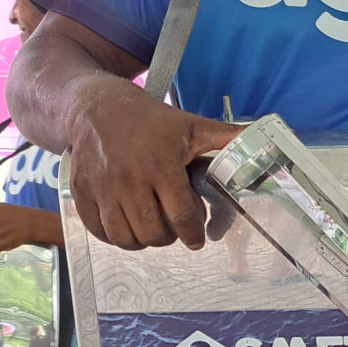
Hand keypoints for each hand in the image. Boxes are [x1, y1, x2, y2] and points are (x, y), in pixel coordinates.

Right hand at [67, 85, 239, 249]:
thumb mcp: (191, 125)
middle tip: (174, 230)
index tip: (198, 240)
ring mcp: (103, 188)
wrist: (96, 106)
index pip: (183, 216)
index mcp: (162, 165)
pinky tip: (127, 228)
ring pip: (126, 237)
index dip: (194, 234)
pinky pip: (98, 231)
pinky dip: (114, 237)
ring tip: (152, 229)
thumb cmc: (150, 119)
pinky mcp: (81, 192)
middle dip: (170, 238)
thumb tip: (266, 140)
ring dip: (143, 240)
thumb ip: (227, 138)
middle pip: (154, 233)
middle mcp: (130, 180)